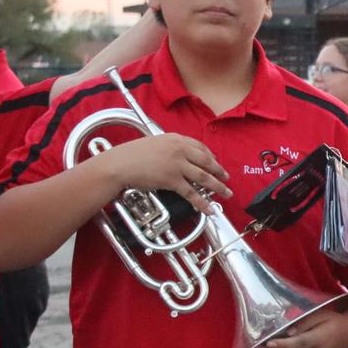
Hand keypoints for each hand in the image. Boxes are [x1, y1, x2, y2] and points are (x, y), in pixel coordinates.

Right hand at [88, 132, 232, 212]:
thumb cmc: (132, 154)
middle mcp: (180, 150)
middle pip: (207, 161)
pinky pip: (191, 193)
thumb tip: (179, 156)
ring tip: (226, 193)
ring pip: (204, 177)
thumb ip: (169, 148)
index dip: (211, 156)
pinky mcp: (172, 179)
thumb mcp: (154, 143)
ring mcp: (178, 165)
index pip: (200, 147)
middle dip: (219, 171)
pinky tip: (209, 209)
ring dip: (218, 187)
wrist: (120, 164)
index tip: (216, 162)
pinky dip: (202, 202)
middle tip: (227, 178)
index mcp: (176, 139)